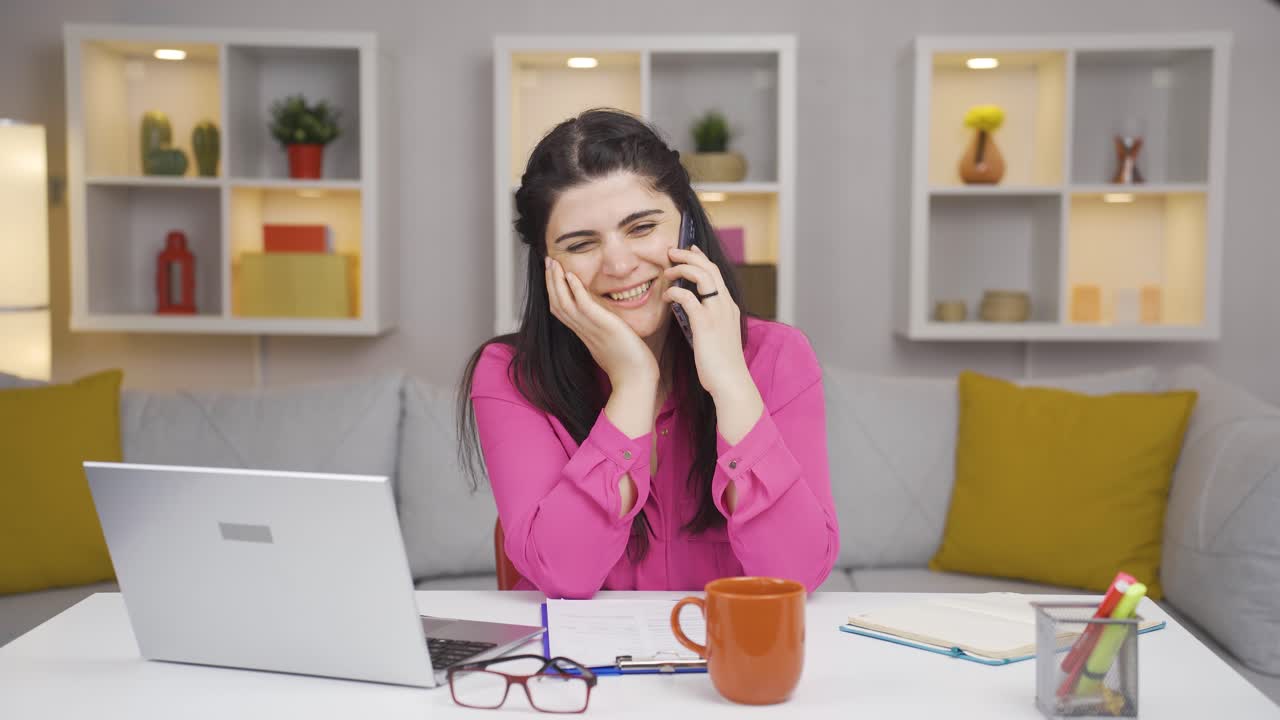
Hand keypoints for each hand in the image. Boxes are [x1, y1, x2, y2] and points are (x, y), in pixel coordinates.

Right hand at [545, 257, 657, 387]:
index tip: (553, 275)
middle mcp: (583, 331)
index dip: (555, 292)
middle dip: (550, 282)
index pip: (562, 311)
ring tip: (554, 263)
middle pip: (557, 304)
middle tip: (548, 262)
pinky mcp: (604, 327)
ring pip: (564, 303)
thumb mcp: (614, 345)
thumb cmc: (630, 367)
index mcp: (585, 335)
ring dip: (557, 281)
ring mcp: (592, 329)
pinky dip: (575, 289)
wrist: (637, 382)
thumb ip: (607, 333)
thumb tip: (610, 326)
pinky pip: (584, 305)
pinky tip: (571, 275)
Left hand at [661, 245, 751, 398]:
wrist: (730, 382)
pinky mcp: (706, 324)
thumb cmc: (720, 365)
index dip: (701, 258)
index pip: (715, 273)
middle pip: (709, 268)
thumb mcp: (716, 336)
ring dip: (682, 268)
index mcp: (728, 307)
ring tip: (667, 270)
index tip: (688, 250)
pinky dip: (675, 292)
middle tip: (672, 251)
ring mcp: (717, 313)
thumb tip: (690, 312)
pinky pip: (688, 298)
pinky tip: (666, 297)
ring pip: (702, 276)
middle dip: (689, 255)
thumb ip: (706, 320)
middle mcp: (725, 305)